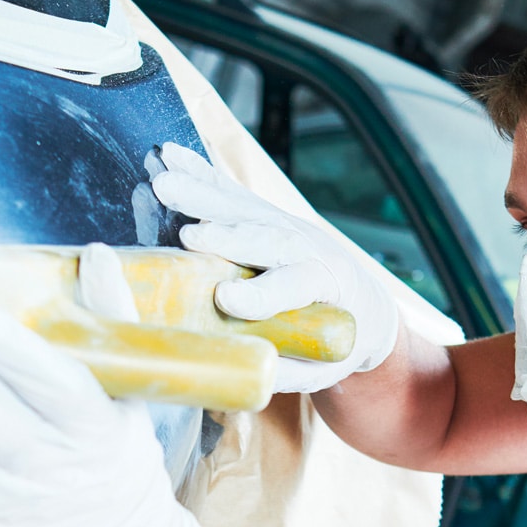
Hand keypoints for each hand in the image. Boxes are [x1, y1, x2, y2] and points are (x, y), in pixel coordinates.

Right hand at [150, 142, 399, 393]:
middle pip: (266, 235)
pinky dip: (198, 172)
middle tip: (190, 235)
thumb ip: (289, 369)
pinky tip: (168, 155)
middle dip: (227, 235)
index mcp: (326, 286)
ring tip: (162, 182)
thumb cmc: (340, 342)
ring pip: (242, 207)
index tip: (226, 299)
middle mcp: (307, 247)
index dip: (262, 294)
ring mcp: (285, 224)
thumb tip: (243, 371)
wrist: (363, 304)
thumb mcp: (325, 366)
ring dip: (200, 193)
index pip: (296, 285)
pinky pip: (228, 192)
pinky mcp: (264, 214)